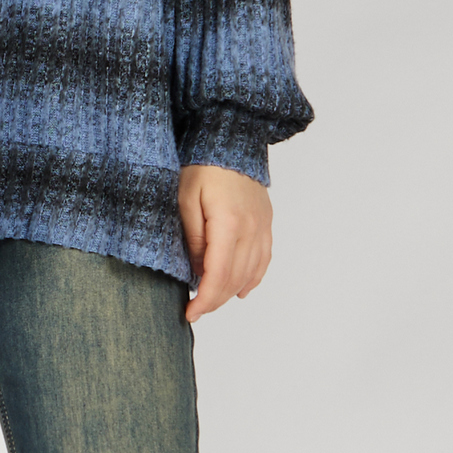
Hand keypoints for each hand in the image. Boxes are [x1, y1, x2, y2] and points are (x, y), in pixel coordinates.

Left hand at [178, 163, 272, 323]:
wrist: (231, 139)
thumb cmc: (203, 166)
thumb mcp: (185, 199)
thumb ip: (193, 238)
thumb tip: (198, 271)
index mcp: (229, 224)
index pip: (219, 275)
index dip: (205, 300)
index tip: (190, 313)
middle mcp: (251, 229)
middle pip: (236, 279)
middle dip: (215, 300)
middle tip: (195, 310)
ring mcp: (262, 227)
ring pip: (251, 273)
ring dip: (231, 292)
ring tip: (211, 300)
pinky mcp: (266, 223)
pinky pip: (264, 260)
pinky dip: (252, 278)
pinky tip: (241, 290)